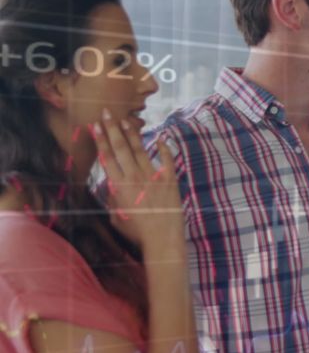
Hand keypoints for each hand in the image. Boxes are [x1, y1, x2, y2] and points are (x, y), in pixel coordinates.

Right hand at [92, 108, 182, 249]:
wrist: (162, 239)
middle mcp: (135, 178)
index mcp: (119, 186)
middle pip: (121, 148)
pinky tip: (160, 138)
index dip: (101, 140)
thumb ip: (112, 198)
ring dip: (132, 134)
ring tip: (126, 121)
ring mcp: (153, 177)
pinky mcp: (170, 180)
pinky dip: (164, 148)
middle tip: (107, 113)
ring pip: (140, 150)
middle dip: (112, 129)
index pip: (107, 158)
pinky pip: (166, 159)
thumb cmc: (137, 232)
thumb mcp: (117, 217)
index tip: (95, 126)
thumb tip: (110, 184)